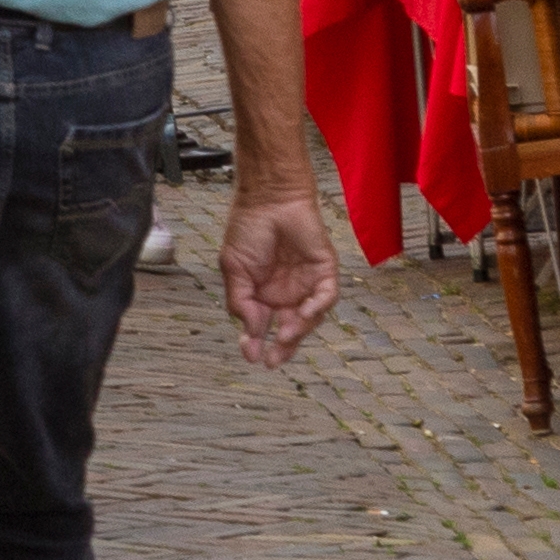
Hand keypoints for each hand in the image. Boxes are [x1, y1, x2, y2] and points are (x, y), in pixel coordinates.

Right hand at [216, 188, 340, 365]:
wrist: (268, 198)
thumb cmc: (248, 229)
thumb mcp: (233, 269)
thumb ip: (240, 301)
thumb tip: (250, 330)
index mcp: (262, 294)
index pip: (262, 326)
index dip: (256, 342)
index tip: (250, 356)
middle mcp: (286, 294)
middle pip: (289, 329)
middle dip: (282, 347)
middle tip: (272, 361)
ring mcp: (306, 284)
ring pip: (309, 318)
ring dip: (299, 331)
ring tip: (284, 337)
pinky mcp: (324, 271)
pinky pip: (326, 297)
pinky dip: (317, 308)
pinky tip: (303, 314)